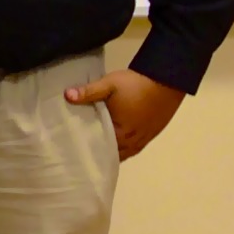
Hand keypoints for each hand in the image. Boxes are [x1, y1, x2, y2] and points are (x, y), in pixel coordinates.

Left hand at [65, 67, 184, 159]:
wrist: (167, 79)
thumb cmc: (136, 84)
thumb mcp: (109, 85)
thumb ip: (88, 92)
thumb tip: (66, 96)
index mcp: (121, 134)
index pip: (100, 149)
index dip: (87, 149)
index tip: (73, 147)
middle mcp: (133, 142)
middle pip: (112, 154)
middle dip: (97, 152)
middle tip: (80, 148)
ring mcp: (144, 139)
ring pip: (124, 153)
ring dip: (111, 151)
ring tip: (95, 147)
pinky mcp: (152, 134)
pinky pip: (134, 148)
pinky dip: (123, 148)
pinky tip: (114, 143)